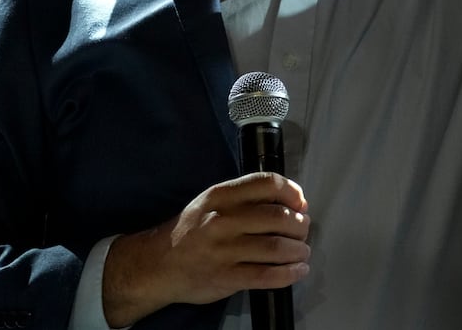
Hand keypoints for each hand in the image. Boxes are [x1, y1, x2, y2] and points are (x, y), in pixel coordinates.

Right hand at [101, 172, 310, 326]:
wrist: (158, 265)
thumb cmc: (191, 231)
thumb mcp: (211, 202)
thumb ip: (245, 197)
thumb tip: (290, 199)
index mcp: (221, 196)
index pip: (267, 183)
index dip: (292, 191)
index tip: (301, 202)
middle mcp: (223, 220)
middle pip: (278, 217)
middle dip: (300, 224)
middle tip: (303, 229)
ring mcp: (224, 251)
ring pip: (277, 247)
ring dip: (299, 249)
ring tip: (302, 251)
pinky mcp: (226, 278)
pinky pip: (267, 276)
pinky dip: (289, 273)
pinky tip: (297, 270)